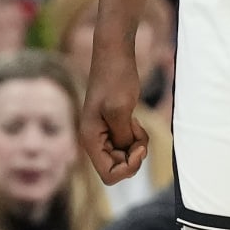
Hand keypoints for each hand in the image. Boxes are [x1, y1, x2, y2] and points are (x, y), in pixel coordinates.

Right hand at [81, 45, 148, 183]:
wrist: (114, 53)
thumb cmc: (116, 77)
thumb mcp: (120, 110)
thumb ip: (122, 137)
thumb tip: (126, 156)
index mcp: (90, 139)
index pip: (109, 176)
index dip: (128, 168)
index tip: (138, 148)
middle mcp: (93, 139)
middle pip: (118, 167)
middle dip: (134, 154)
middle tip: (139, 130)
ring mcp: (102, 133)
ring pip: (124, 156)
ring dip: (136, 144)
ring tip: (137, 122)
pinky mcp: (112, 125)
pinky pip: (126, 143)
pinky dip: (136, 137)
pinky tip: (135, 120)